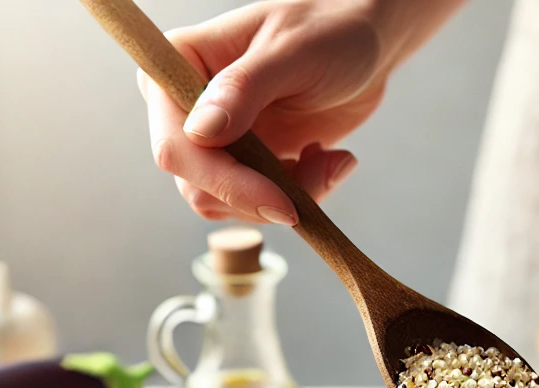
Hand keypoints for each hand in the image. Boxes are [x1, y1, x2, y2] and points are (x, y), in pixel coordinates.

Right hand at [140, 0, 387, 222]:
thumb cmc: (327, 29)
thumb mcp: (291, 51)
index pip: (176, 147)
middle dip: (264, 197)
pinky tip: (330, 160)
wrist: (362, 43)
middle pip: (201, 189)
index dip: (224, 183)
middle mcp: (187, 110)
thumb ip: (243, 89)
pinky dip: (305, 194)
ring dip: (291, 196)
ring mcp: (219, 142)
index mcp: (180, 66)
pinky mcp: (250, 165)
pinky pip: (264, 207)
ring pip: (234, 206)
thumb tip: (200, 132)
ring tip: (331, 160)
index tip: (280, 203)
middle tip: (321, 174)